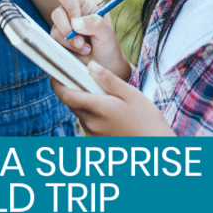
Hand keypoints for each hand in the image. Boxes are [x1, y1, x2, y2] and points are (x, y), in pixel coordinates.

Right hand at [49, 0, 130, 79]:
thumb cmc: (107, 46)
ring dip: (69, 41)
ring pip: (54, 29)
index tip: (78, 23)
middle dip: (67, 29)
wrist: (105, 66)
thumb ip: (95, 23)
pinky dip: (67, 48)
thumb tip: (76, 23)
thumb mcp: (107, 33)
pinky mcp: (59, 42)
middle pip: (57, 13)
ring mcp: (63, 28)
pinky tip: (80, 52)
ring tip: (86, 49)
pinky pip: (54, 42)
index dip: (70, 9)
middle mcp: (71, 15)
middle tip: (81, 41)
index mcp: (83, 5)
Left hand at [51, 62, 174, 136]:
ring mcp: (93, 133)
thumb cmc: (147, 119)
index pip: (65, 94)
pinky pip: (87, 122)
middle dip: (72, 88)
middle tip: (82, 75)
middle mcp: (90, 123)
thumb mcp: (131, 94)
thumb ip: (108, 80)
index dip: (57, 81)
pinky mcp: (97, 140)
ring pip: (79, 112)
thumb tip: (90, 66)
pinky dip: (91, 112)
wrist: (155, 146)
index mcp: (97, 108)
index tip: (56, 70)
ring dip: (83, 101)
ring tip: (101, 92)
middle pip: (71, 102)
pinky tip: (108, 108)